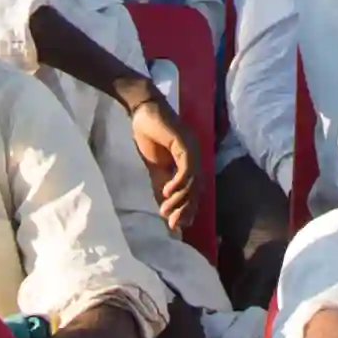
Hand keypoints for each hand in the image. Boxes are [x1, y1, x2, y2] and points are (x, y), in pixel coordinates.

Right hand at [123, 93, 205, 239]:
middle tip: (173, 225)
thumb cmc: (149, 135)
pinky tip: (167, 192)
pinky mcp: (185, 143)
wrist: (142, 111)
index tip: (177, 226)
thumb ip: (163, 186)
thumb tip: (165, 209)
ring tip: (165, 210)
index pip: (194, 191)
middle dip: (185, 209)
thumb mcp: (155, 168)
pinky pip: (186, 168)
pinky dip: (178, 182)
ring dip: (180, 199)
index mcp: (190, 163)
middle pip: (196, 189)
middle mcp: (196, 157)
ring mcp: (193, 149)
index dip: (187, 209)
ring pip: (193, 181)